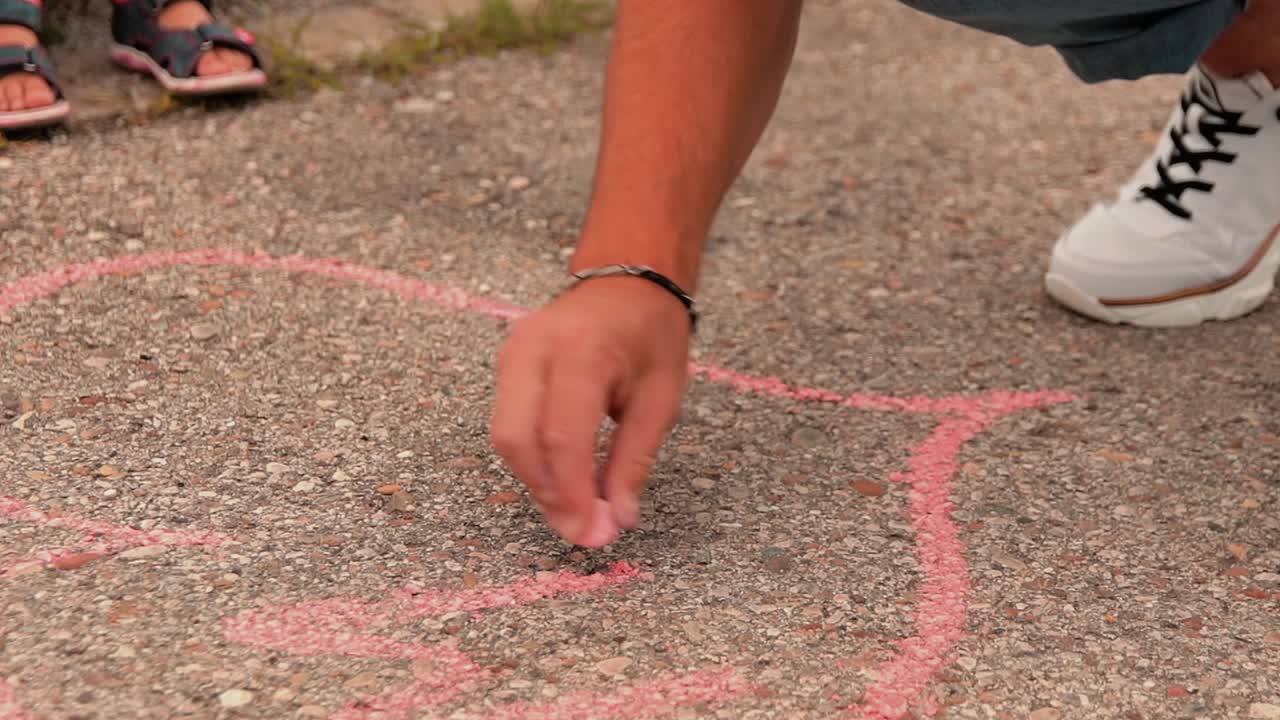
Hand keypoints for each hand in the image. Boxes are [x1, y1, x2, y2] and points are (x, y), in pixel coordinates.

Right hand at [490, 277, 691, 546]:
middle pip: (518, 438)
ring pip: (506, 435)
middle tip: (579, 529)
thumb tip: (618, 518)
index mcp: (583, 351)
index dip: (570, 492)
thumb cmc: (651, 334)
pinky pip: (507, 422)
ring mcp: (513, 352)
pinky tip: (561, 477)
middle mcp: (535, 348)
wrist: (627, 283)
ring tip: (574, 507)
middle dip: (546, 492)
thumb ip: (634, 460)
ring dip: (536, 480)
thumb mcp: (661, 398)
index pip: (562, 435)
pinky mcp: (506, 363)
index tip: (589, 533)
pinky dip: (531, 458)